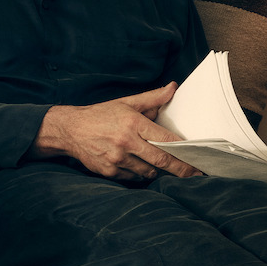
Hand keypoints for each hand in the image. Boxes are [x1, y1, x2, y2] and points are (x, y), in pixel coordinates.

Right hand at [34, 83, 202, 181]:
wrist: (69, 130)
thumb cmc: (100, 115)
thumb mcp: (126, 103)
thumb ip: (152, 98)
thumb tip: (173, 88)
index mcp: (133, 123)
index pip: (165, 140)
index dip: (184, 151)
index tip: (197, 160)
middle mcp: (125, 142)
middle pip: (161, 160)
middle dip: (180, 170)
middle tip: (194, 175)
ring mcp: (117, 159)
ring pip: (148, 171)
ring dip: (156, 170)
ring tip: (158, 165)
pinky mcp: (109, 171)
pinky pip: (132, 177)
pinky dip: (138, 173)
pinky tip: (136, 165)